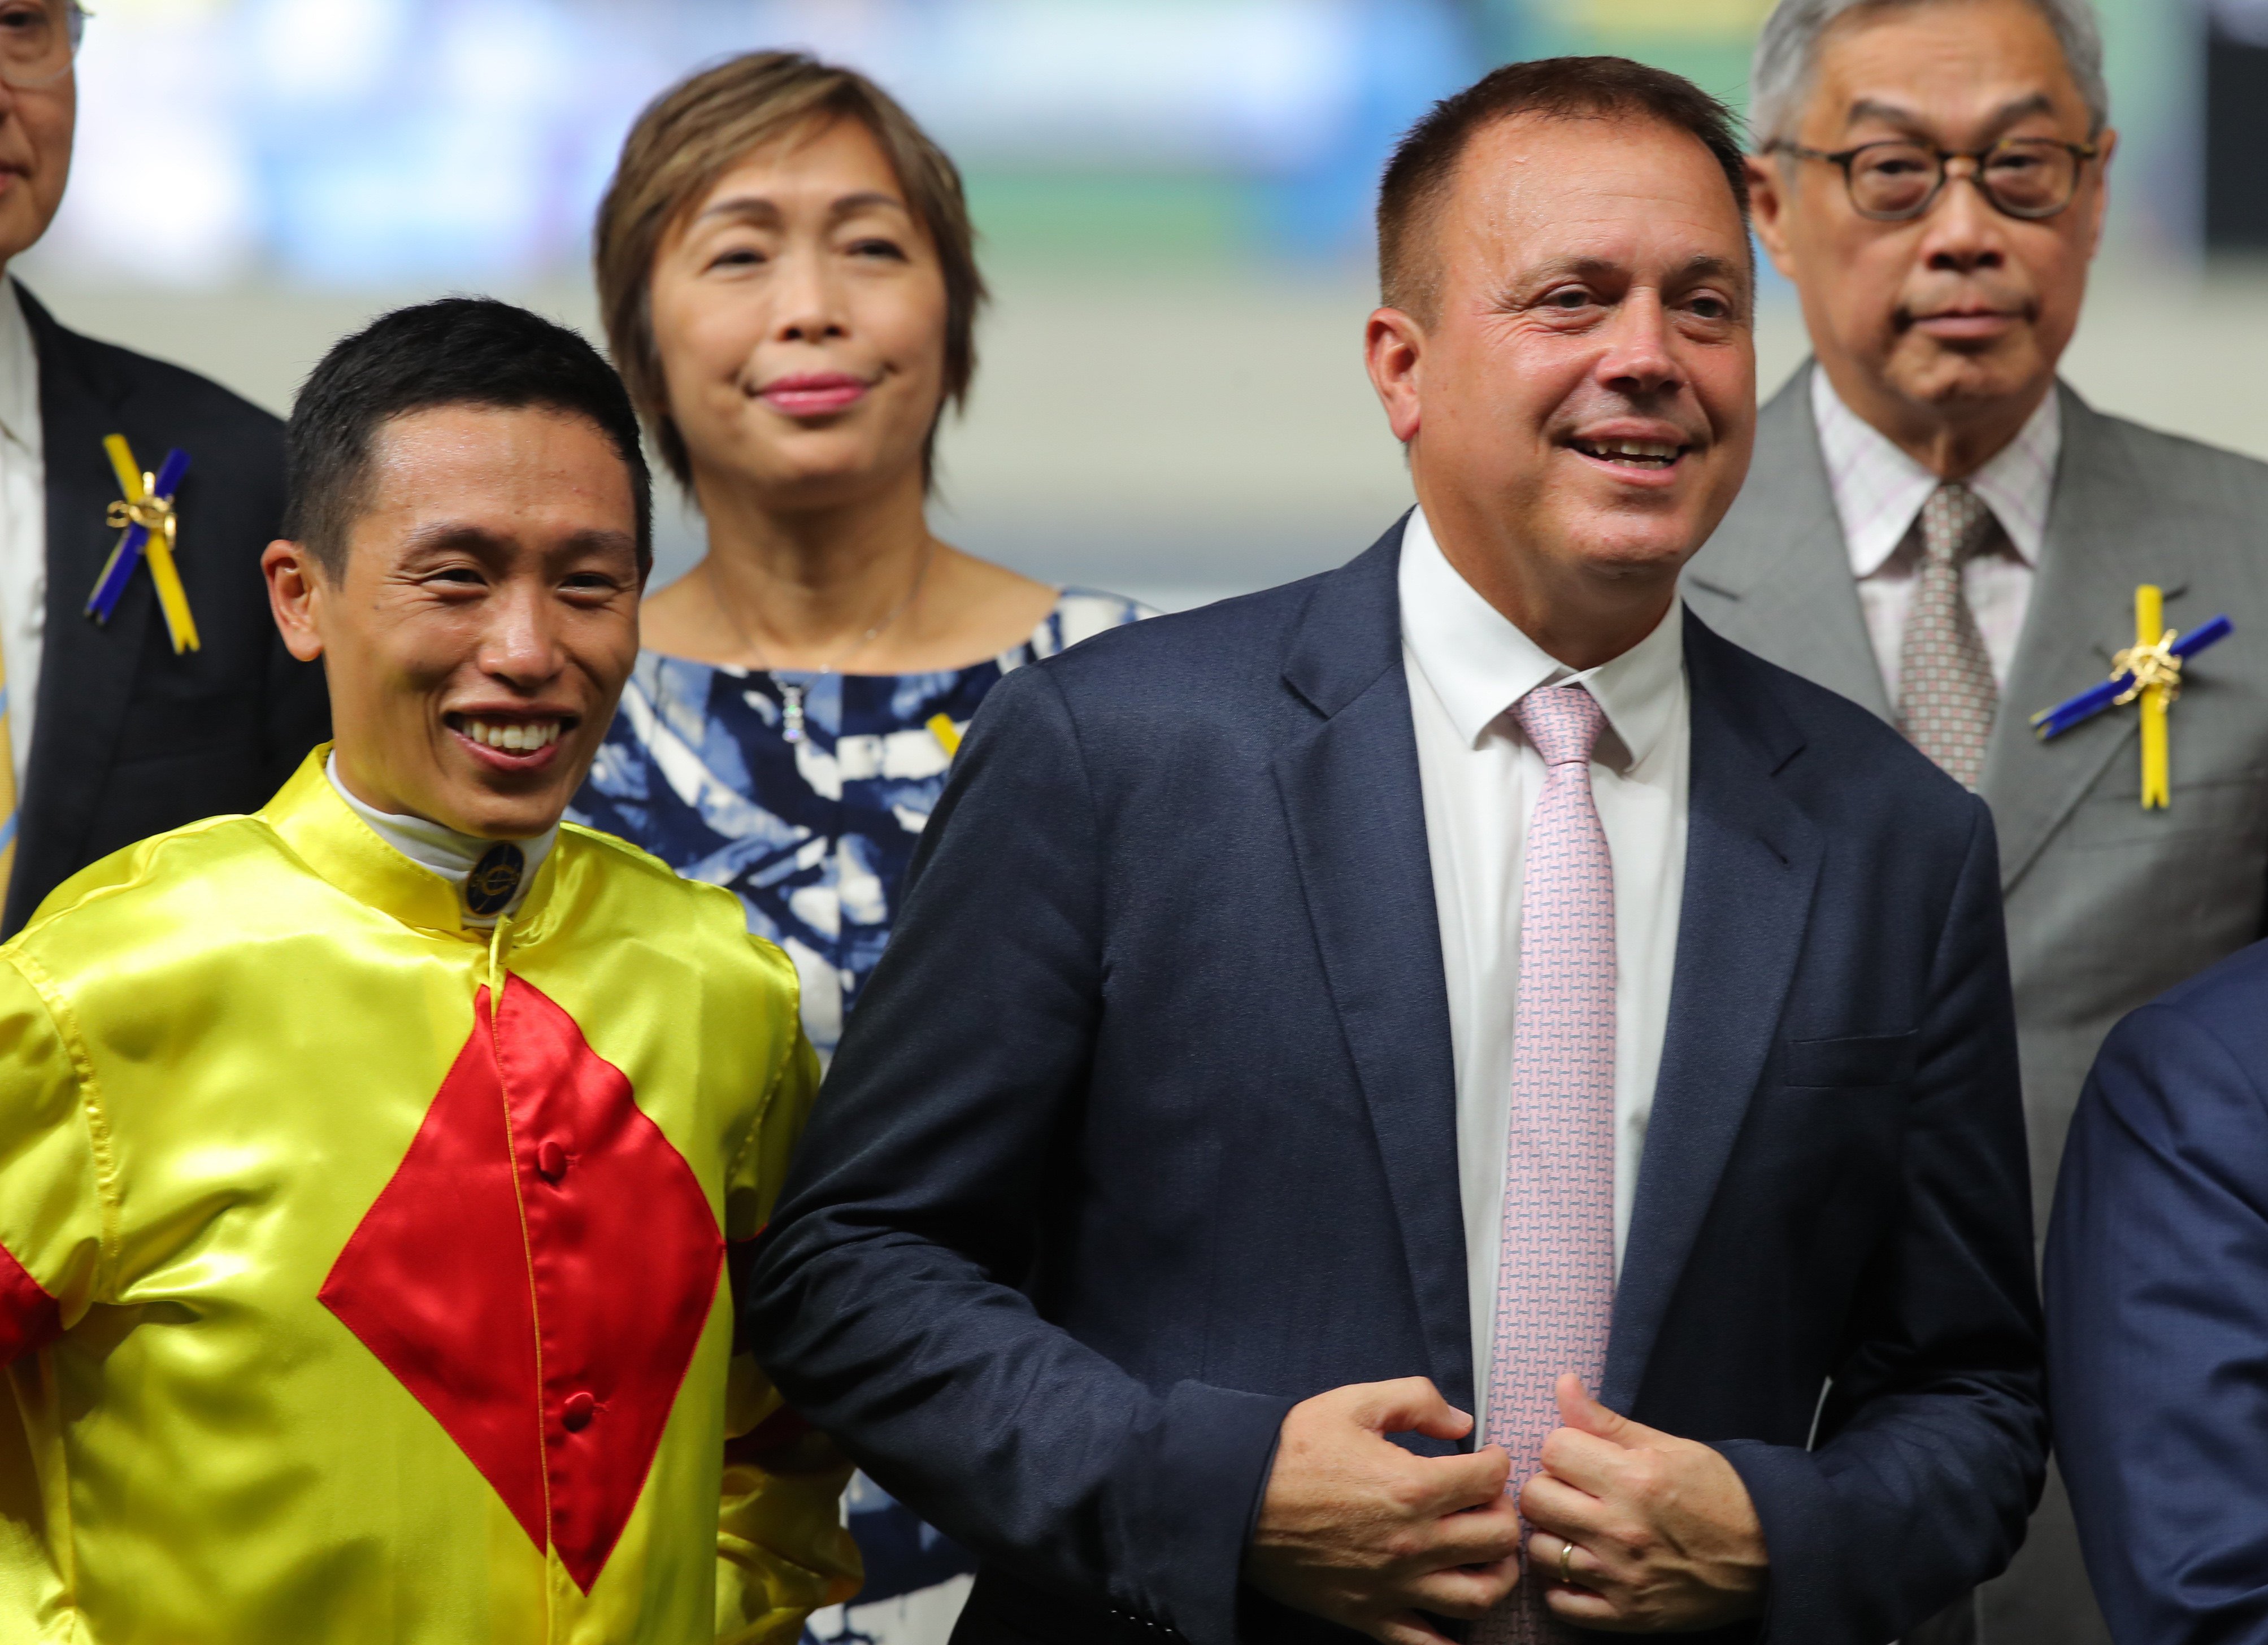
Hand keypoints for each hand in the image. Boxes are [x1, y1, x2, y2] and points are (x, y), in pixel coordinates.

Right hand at [1246, 1378, 1522, 1644]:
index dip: (1497, 1461)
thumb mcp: (1352, 1403)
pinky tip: (1455, 1616)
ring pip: (1480, 1596)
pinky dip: (1452, 1640)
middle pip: (1498, 1537)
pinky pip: (1428, 1644)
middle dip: (1502, 1512)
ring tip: (1486, 1554)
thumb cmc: (1290, 1450)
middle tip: (1484, 1501)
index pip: (1491, 1478)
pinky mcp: (1370, 1614)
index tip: (1486, 1458)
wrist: (1234, 1499)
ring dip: (1497, 1573)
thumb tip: (1461, 1422)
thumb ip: (1415, 1399)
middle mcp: (1413, 1542)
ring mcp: (1394, 1585)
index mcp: (1412, 1486)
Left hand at [1518, 1375, 1767, 1631]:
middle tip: (1576, 1492)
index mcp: (1634, 1479)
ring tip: (1578, 1529)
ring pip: (1539, 1549)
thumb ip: (1606, 1422)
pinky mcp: (1626, 1616)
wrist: (1772, 1556)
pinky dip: (1562, 1585)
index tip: (1582, 1457)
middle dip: (1551, 1487)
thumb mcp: (1669, 1447)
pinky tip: (1582, 1567)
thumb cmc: (1721, 1495)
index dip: (1564, 1448)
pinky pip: (1560, 1602)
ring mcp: (1621, 1577)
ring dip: (1552, 1536)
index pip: (1552, 1450)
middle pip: (1536, 1498)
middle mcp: (1622, 1530)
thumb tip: (1563, 1384)